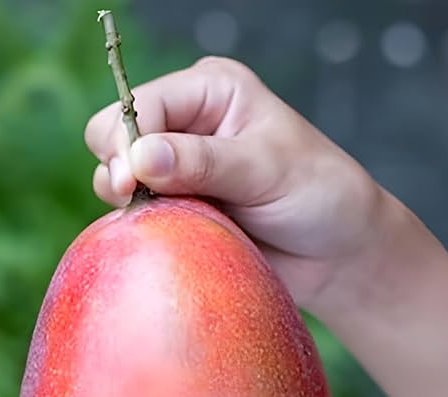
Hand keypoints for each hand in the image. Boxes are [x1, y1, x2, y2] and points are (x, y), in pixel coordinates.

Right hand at [84, 57, 383, 311]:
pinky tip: (170, 240)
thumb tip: (140, 157)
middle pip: (110, 137)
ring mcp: (174, 173)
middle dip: (120, 170)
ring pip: (114, 182)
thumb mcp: (265, 169)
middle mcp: (185, 125)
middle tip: (146, 201)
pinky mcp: (175, 215)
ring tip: (174, 222)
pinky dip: (143, 232)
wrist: (337, 254)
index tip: (133, 181)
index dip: (127, 141)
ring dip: (133, 206)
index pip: (140, 105)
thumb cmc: (318, 195)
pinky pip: (134, 222)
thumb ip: (203, 163)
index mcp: (208, 91)